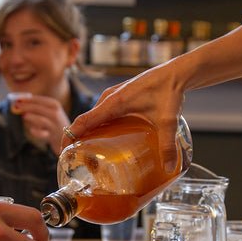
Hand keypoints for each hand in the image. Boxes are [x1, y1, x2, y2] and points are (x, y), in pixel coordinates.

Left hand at [14, 95, 70, 153]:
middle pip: (38, 108)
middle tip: (16, 107)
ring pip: (41, 120)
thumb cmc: (54, 122)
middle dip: (25, 107)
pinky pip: (41, 134)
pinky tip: (31, 129)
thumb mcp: (49, 110)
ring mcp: (54, 125)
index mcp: (54, 104)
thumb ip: (37, 106)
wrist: (68, 137)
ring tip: (23, 116)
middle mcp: (56, 113)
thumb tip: (20, 102)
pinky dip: (35, 131)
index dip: (27, 99)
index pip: (39, 99)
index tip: (17, 99)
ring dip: (31, 117)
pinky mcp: (52, 136)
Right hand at [66, 60, 185, 172]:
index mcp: (113, 103)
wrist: (177, 72)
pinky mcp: (119, 96)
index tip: (63, 153)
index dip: (69, 138)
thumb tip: (168, 168)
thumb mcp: (168, 120)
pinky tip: (107, 139)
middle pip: (85, 122)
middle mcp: (108, 98)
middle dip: (80, 142)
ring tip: (93, 154)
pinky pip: (102, 113)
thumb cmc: (170, 90)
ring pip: (94, 118)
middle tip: (84, 163)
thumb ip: (167, 145)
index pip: (82, 122)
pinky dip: (98, 126)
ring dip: (89, 134)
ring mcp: (113, 96)